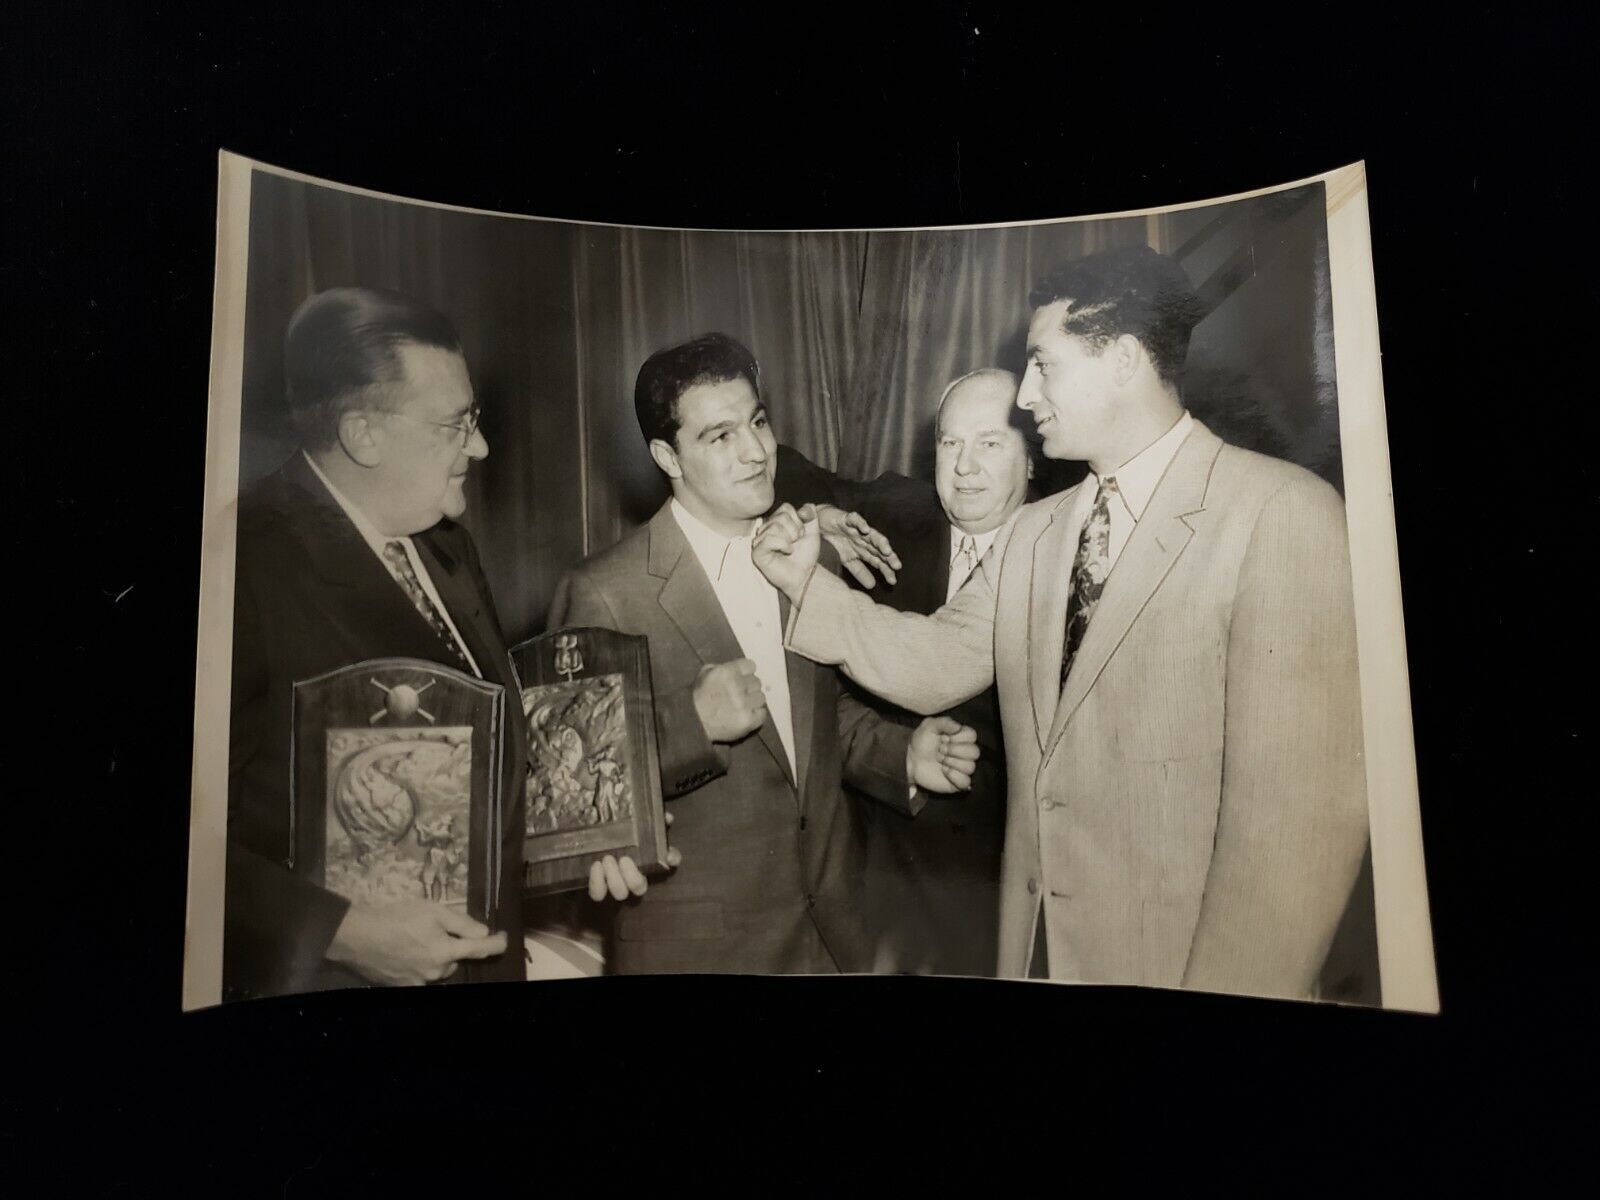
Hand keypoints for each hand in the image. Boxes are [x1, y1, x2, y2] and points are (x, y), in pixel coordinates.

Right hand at [327, 898, 507, 986]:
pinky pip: (420, 976)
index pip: (480, 950)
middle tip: (437, 929)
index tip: (504, 937)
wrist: (356, 936)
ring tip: (416, 938)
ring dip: (436, 956)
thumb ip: (461, 923)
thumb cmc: (396, 918)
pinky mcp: (401, 986)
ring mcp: (417, 983)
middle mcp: (435, 973)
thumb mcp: (433, 911)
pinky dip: (419, 964)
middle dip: (453, 947)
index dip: (496, 943)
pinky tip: (406, 952)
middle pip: (455, 960)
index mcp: (445, 953)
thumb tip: (484, 932)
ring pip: (438, 969)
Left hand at [587, 814, 683, 900]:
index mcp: (649, 856)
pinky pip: (598, 893)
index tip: (668, 856)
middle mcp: (635, 874)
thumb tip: (666, 817)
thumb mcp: (632, 817)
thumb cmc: (616, 826)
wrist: (593, 831)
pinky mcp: (598, 886)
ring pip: (620, 893)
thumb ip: (651, 816)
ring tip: (607, 859)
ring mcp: (616, 882)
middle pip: (639, 887)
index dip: (672, 859)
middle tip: (623, 859)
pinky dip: (597, 882)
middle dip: (632, 876)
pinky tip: (596, 866)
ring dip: (614, 879)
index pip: (670, 860)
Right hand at [692, 658, 766, 742]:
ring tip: (742, 706)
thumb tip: (737, 668)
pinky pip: (762, 713)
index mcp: (727, 672)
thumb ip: (721, 667)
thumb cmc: (698, 699)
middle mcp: (737, 686)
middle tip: (740, 695)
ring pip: (761, 697)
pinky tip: (746, 715)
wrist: (693, 724)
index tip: (742, 679)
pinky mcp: (748, 720)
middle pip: (757, 682)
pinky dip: (756, 715)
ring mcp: (743, 704)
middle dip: (749, 688)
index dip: (746, 672)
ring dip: (753, 701)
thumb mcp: (704, 675)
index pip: (751, 665)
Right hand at [753, 502, 823, 601]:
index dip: (798, 521)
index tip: (800, 535)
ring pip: (775, 527)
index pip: (786, 508)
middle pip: (781, 516)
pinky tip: (786, 552)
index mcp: (776, 521)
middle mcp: (766, 529)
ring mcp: (759, 540)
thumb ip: (811, 515)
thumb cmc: (805, 555)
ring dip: (789, 540)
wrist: (804, 574)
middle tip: (795, 543)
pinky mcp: (757, 552)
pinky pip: (769, 539)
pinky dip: (783, 545)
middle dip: (795, 530)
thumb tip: (807, 506)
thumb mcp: (812, 531)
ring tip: (790, 549)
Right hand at [815, 505, 899, 588]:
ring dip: (880, 542)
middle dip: (889, 557)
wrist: (820, 524)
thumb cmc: (836, 541)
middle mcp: (864, 540)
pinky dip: (860, 523)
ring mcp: (857, 529)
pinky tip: (865, 529)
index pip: (879, 561)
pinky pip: (855, 520)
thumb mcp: (847, 560)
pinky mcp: (846, 518)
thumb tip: (872, 586)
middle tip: (897, 566)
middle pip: (879, 549)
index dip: (886, 570)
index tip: (893, 581)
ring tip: (887, 551)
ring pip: (872, 534)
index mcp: (865, 550)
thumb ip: (859, 571)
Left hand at [906, 715, 979, 793]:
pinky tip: (944, 771)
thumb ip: (945, 722)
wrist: (910, 759)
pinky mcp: (957, 782)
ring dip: (952, 763)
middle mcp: (965, 753)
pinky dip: (954, 776)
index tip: (943, 738)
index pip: (972, 735)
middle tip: (940, 750)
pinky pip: (965, 782)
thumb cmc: (922, 741)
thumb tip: (958, 727)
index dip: (958, 737)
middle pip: (975, 752)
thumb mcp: (929, 725)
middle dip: (955, 750)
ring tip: (940, 760)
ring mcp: (962, 768)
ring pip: (970, 767)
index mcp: (961, 738)